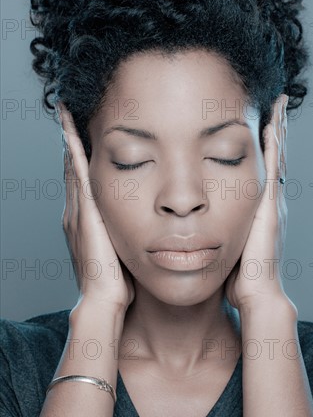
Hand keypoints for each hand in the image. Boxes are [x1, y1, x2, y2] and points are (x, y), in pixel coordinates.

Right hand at [56, 102, 134, 312]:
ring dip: (71, 142)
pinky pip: (77, 177)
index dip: (81, 159)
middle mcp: (77, 212)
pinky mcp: (84, 213)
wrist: (103, 300)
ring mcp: (77, 212)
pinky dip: (74, 154)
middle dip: (73, 143)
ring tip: (68, 117)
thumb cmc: (116, 281)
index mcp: (86, 220)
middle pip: (73, 169)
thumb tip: (141, 227)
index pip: (82, 182)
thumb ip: (122, 235)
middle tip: (71, 116)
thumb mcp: (120, 251)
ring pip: (73, 168)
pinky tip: (73, 134)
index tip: (83, 137)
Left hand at [224, 94, 296, 315]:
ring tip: (279, 105)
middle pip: (274, 156)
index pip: (260, 169)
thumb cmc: (239, 274)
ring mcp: (273, 201)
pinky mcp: (270, 205)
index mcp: (258, 208)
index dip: (263, 146)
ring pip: (276, 156)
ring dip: (278, 130)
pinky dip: (274, 146)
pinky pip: (273, 168)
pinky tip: (272, 124)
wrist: (254, 292)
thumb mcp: (229, 244)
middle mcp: (269, 200)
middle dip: (275, 129)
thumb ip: (222, 231)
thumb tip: (202, 224)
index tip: (259, 122)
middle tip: (277, 104)